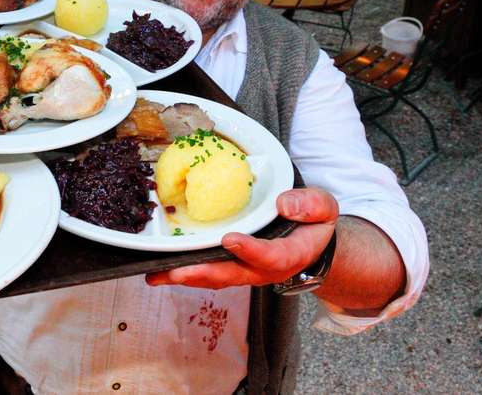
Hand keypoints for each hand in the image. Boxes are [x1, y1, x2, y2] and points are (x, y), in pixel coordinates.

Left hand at [146, 188, 337, 289]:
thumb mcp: (323, 207)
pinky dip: (185, 272)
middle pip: (234, 275)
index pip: (272, 257)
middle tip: (177, 272)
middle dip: (204, 273)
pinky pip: (209, 272)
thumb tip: (285, 204)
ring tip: (158, 274)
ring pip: (216, 278)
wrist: (312, 240)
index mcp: (291, 254)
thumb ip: (310, 205)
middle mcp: (265, 269)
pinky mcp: (233, 268)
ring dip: (187, 277)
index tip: (231, 239)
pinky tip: (161, 270)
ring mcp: (247, 271)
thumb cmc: (314, 222)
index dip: (251, 251)